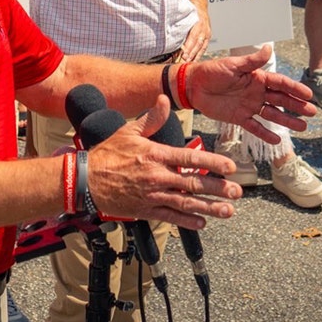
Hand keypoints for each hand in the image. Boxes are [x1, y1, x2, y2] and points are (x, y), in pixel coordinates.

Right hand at [87, 95, 240, 229]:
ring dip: (209, 208)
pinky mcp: (145, 210)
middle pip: (194, 183)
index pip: (190, 158)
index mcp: (155, 155)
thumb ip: (152, 118)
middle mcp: (157, 176)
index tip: (229, 167)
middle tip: (236, 191)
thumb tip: (164, 99)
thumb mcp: (129, 131)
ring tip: (227, 211)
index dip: (212, 162)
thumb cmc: (107, 155)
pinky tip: (202, 222)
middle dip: (218, 188)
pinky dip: (187, 221)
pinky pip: (170, 217)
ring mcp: (152, 195)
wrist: (85, 180)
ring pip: (186, 203)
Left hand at [178, 16, 210, 62]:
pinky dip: (200, 54)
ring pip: (202, 47)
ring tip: (189, 62)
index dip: (189, 46)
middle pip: (198, 43)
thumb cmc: (191, 12)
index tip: (183, 53)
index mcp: (198, 24)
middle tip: (185, 59)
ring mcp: (207, 34)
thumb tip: (174, 38)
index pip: (193, 37)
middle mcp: (204, 29)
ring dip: (195, 55)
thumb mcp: (187, 17)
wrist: (201, 8)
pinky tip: (195, 59)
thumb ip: (182, 27)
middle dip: (191, 53)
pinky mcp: (208, 37)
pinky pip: (205, 47)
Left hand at [185, 45, 315, 143]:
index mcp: (257, 78)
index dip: (295, 89)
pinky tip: (277, 140)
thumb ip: (252, 61)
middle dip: (297, 106)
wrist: (193, 86)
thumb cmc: (212, 72)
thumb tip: (269, 48)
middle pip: (281, 100)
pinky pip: (254, 126)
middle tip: (312, 112)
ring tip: (302, 127)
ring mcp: (249, 106)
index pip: (280, 83)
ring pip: (272, 114)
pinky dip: (265, 133)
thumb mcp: (233, 65)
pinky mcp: (239, 117)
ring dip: (287, 121)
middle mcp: (256, 92)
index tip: (309, 95)